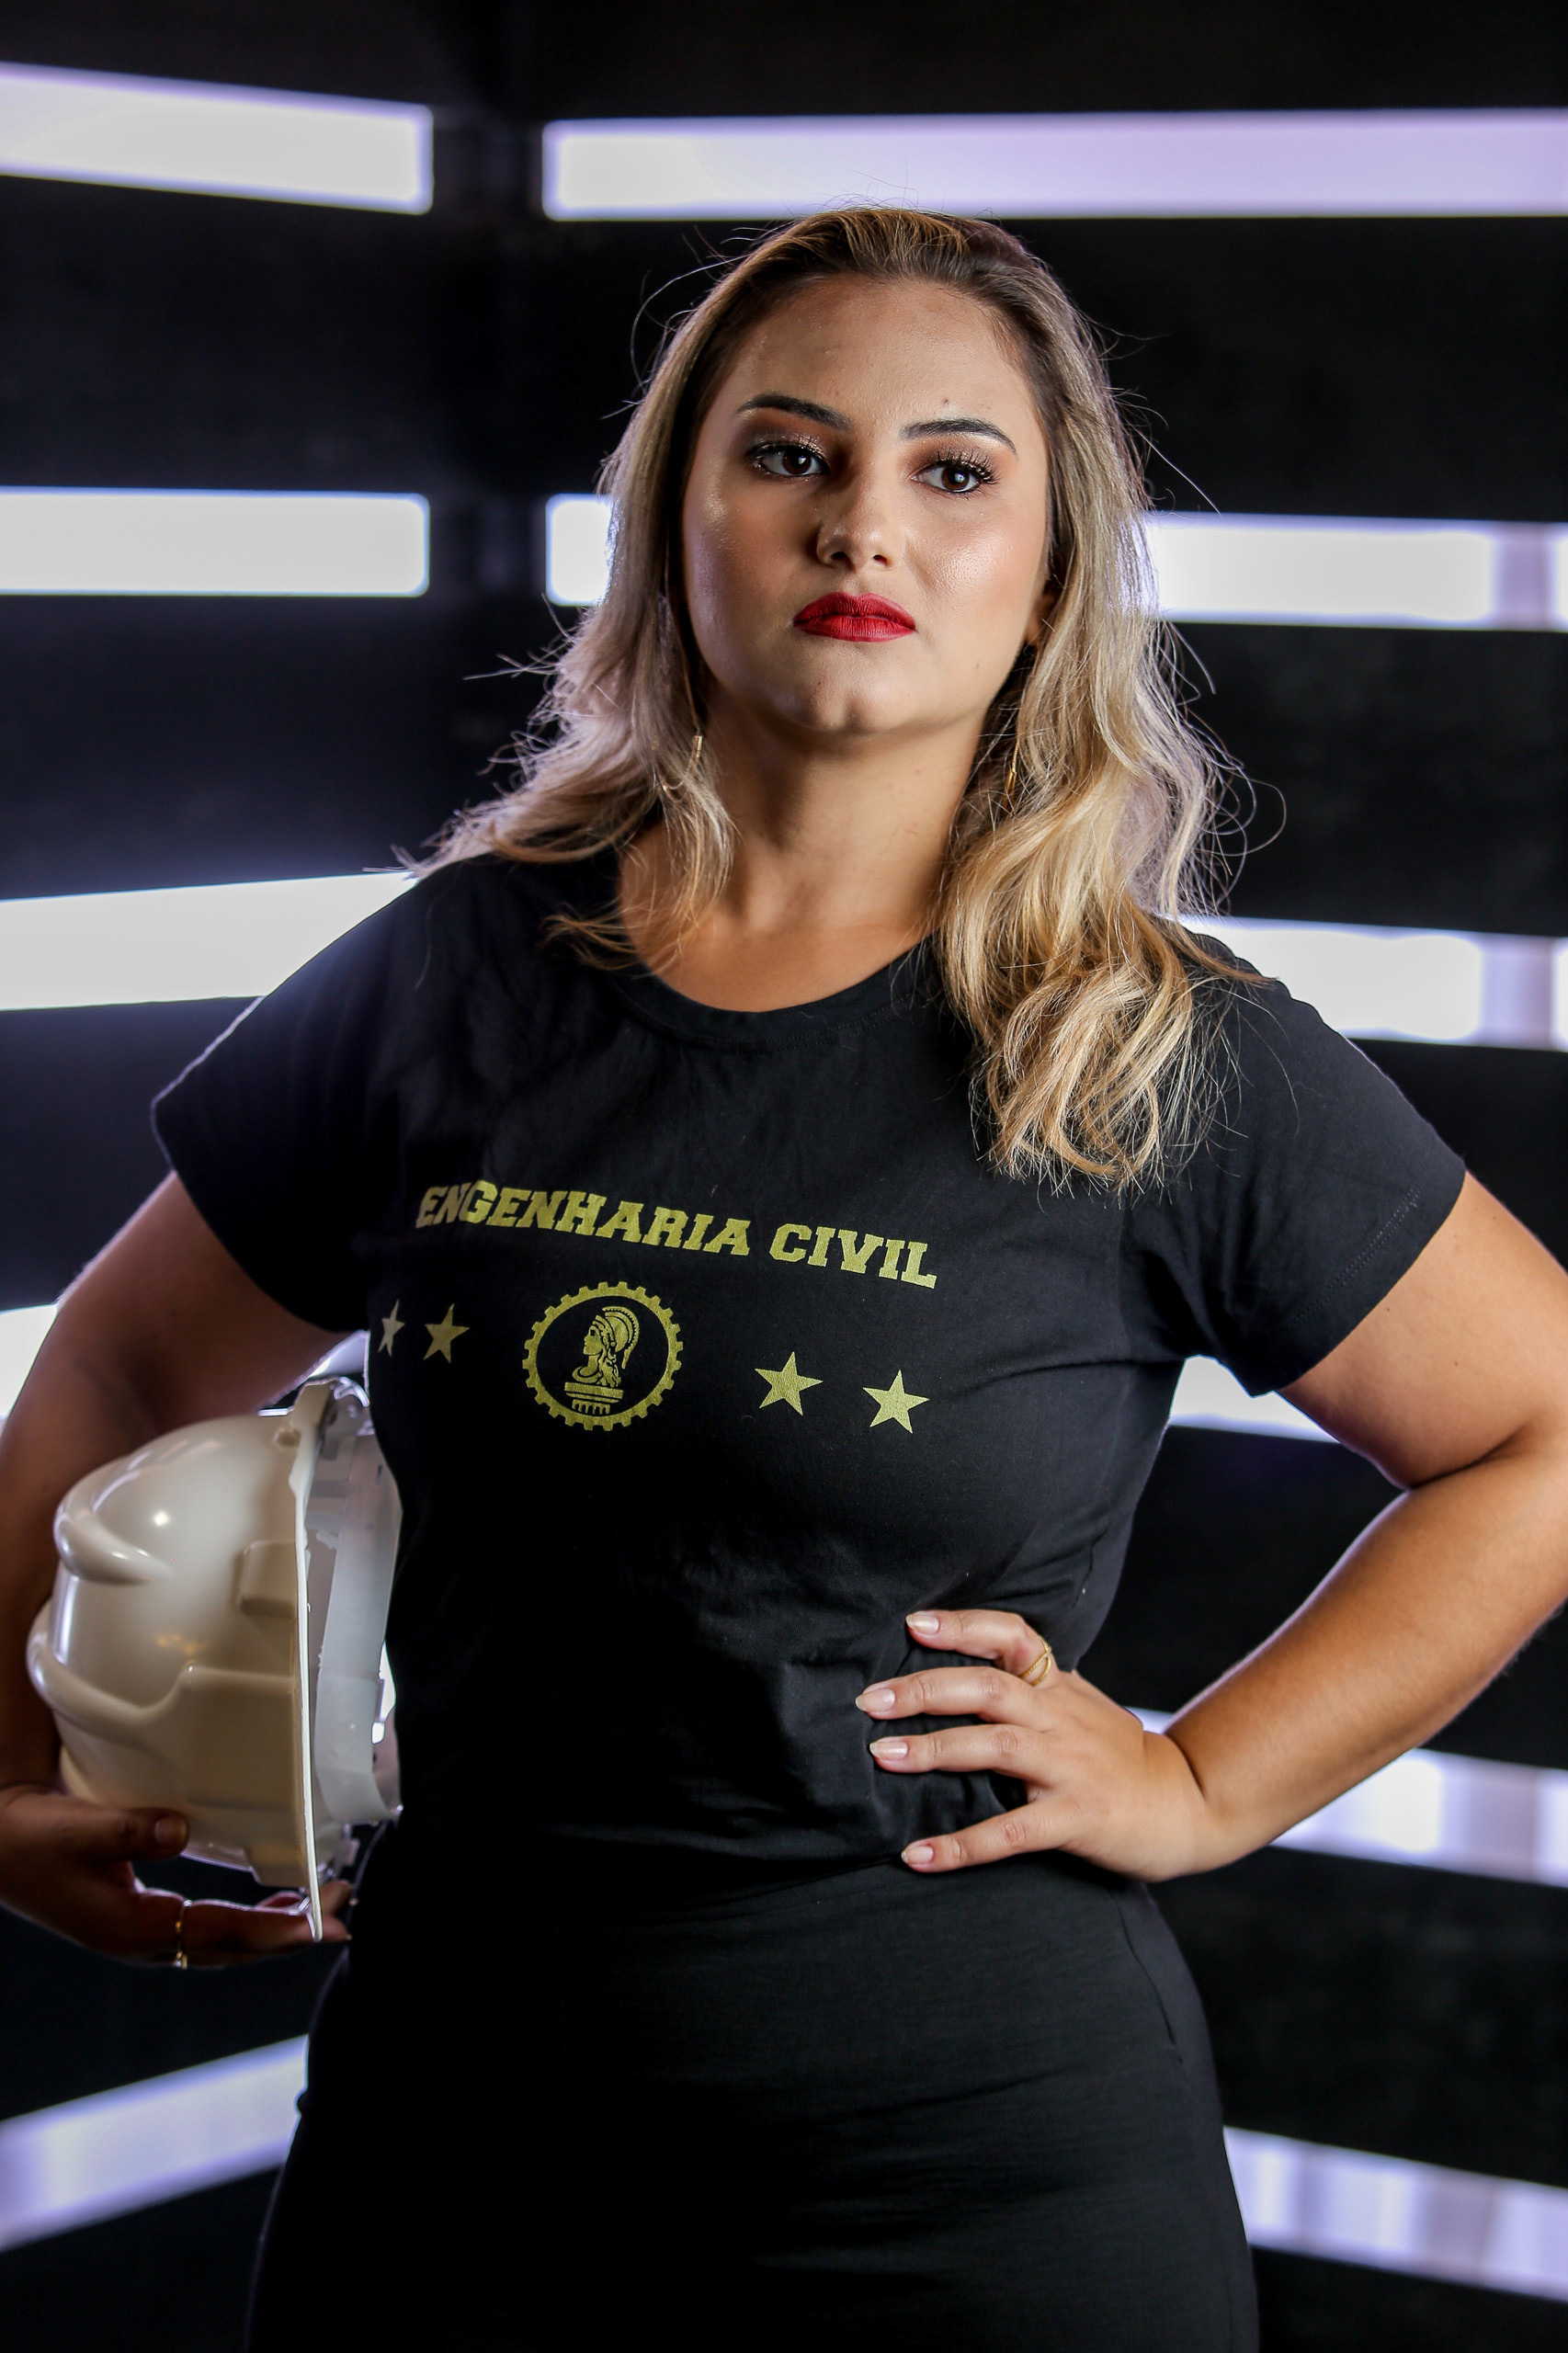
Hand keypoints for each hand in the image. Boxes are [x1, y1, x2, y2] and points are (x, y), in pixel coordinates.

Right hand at [0, 1783, 350, 1961]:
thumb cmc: (34, 1842)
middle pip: (234, 1948)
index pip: (220, 1934)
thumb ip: (128, 1829)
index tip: (317, 1923)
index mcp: (134, 1928)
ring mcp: (147, 1938)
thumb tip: (179, 1828)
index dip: (273, 1929)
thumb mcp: (78, 1831)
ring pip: (226, 1944)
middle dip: (291, 1934)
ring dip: (276, 1930)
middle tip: (343, 1915)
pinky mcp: (146, 1923)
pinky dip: (251, 1922)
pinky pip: (213, 1932)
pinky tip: (275, 1906)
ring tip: (322, 1910)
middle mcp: (147, 1943)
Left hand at [856, 1608, 1217, 1880]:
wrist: (1189, 1804)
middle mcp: (1060, 1719)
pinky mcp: (1077, 1819)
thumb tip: (957, 1674)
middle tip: (869, 1699)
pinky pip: (1011, 1832)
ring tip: (880, 1757)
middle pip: (988, 1688)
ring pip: (994, 1748)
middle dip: (924, 1689)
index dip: (962, 1626)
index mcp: (1058, 1688)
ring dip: (932, 1750)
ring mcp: (1069, 1768)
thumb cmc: (1118, 1756)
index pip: (1011, 1637)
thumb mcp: (1078, 1706)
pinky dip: (961, 1846)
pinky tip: (918, 1856)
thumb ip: (1029, 1689)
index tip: (912, 1624)